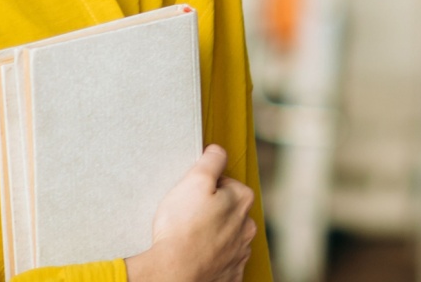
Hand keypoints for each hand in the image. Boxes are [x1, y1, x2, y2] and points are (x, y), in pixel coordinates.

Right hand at [126, 145, 258, 281]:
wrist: (174, 272)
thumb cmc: (182, 227)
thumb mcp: (195, 180)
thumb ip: (211, 161)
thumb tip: (217, 151)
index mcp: (242, 201)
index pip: (226, 183)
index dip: (206, 186)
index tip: (192, 195)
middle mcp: (246, 228)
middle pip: (228, 210)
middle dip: (212, 211)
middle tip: (188, 216)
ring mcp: (239, 253)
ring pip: (227, 237)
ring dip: (213, 236)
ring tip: (190, 238)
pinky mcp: (230, 275)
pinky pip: (223, 262)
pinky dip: (212, 259)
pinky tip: (197, 256)